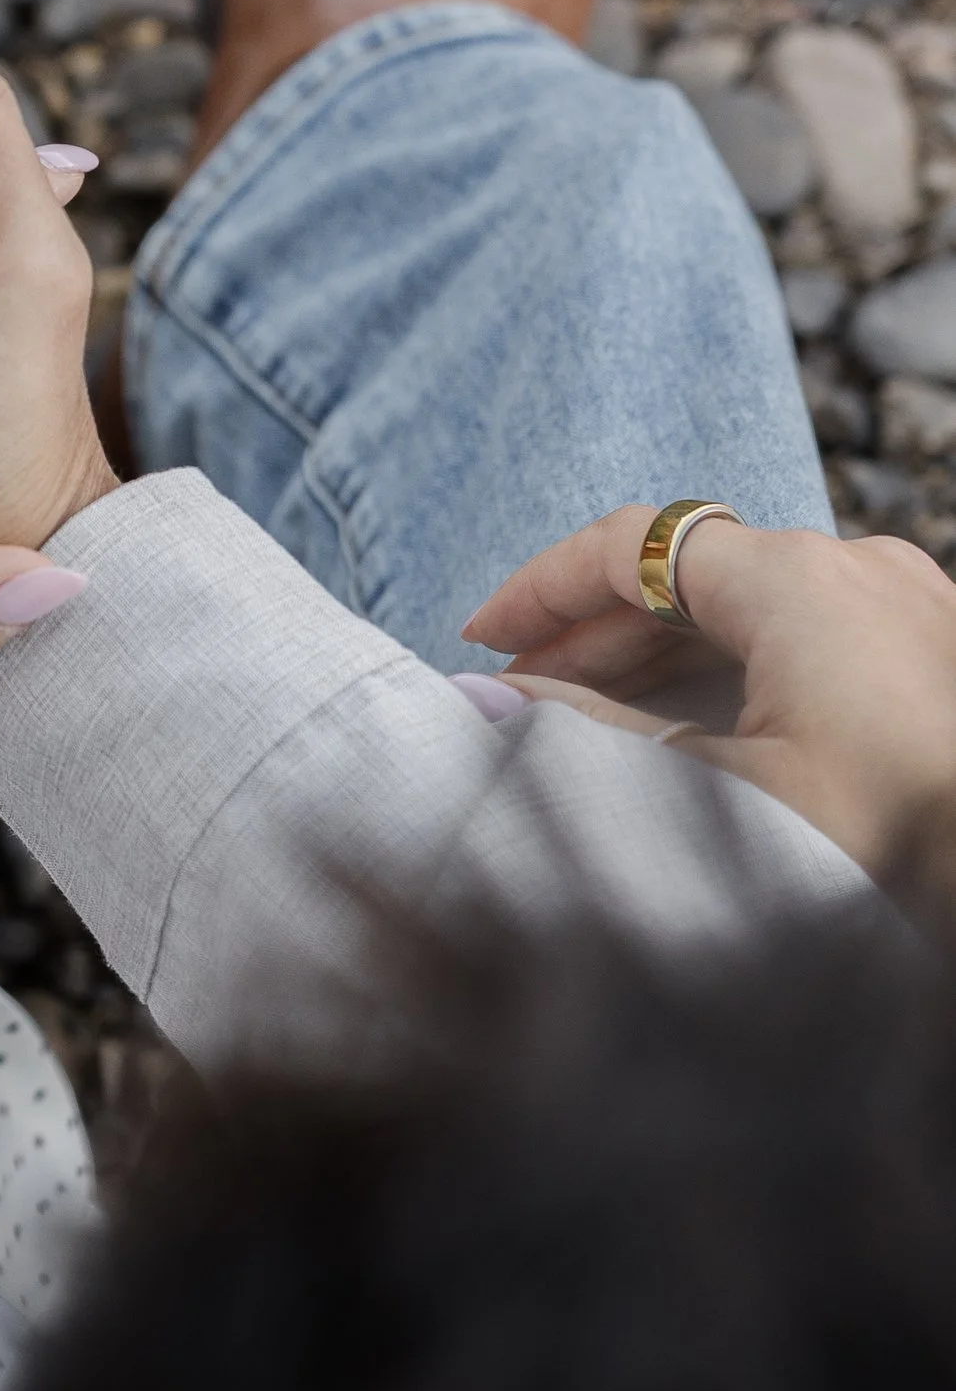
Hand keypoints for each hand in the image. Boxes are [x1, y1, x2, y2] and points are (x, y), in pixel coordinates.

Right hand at [464, 507, 955, 881]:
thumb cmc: (891, 848)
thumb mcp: (721, 795)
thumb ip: (593, 739)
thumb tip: (489, 704)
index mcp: (798, 578)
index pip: (632, 542)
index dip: (541, 587)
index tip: (480, 640)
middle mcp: (858, 567)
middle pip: (690, 571)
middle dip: (594, 630)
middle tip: (515, 692)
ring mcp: (910, 608)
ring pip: (751, 608)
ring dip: (662, 657)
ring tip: (587, 720)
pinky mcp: (937, 657)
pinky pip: (808, 639)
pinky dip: (733, 671)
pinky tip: (694, 733)